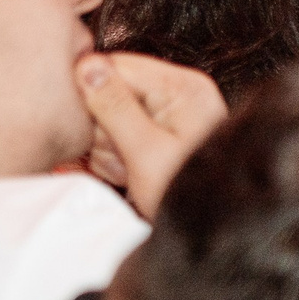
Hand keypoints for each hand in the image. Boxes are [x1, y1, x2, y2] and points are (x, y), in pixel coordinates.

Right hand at [75, 51, 227, 217]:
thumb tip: (86, 66)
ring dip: (105, 148)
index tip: (97, 130)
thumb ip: (114, 106)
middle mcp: (176, 94)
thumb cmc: (187, 196)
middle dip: (102, 129)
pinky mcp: (156, 135)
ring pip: (106, 117)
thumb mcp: (146, 153)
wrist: (212, 232)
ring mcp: (167, 115)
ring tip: (127, 172)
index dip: (93, 97)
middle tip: (121, 158)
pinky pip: (116, 135)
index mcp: (182, 87)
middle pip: (108, 92)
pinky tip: (128, 175)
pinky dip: (113, 157)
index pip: (114, 66)